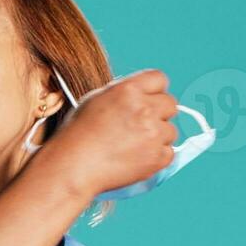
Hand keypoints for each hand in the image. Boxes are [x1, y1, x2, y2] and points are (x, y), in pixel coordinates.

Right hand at [37, 68, 181, 200]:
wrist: (73, 167)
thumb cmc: (78, 135)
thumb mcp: (95, 100)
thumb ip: (122, 94)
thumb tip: (141, 95)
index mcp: (128, 90)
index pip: (159, 79)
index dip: (154, 90)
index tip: (148, 101)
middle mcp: (144, 108)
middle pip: (170, 104)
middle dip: (159, 114)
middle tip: (140, 126)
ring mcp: (153, 133)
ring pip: (171, 131)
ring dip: (157, 137)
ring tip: (133, 146)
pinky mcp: (157, 157)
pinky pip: (169, 153)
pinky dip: (156, 157)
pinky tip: (136, 158)